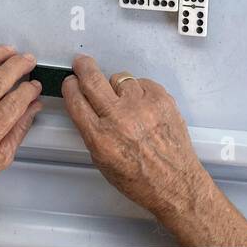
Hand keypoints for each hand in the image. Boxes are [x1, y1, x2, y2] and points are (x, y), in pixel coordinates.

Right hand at [62, 57, 246, 246]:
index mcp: (100, 137)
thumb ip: (92, 132)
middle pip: (92, 79)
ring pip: (119, 78)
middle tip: (81, 63)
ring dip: (117, 86)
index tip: (71, 82)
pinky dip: (139, 91)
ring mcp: (142, 106)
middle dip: (83, 67)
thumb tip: (85, 107)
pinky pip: (142, 82)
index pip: (76, 100)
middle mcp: (119, 118)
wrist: (176, 183)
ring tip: (126, 103)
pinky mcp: (161, 99)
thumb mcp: (102, 162)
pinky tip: (143, 106)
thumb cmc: (140, 179)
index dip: (70, 87)